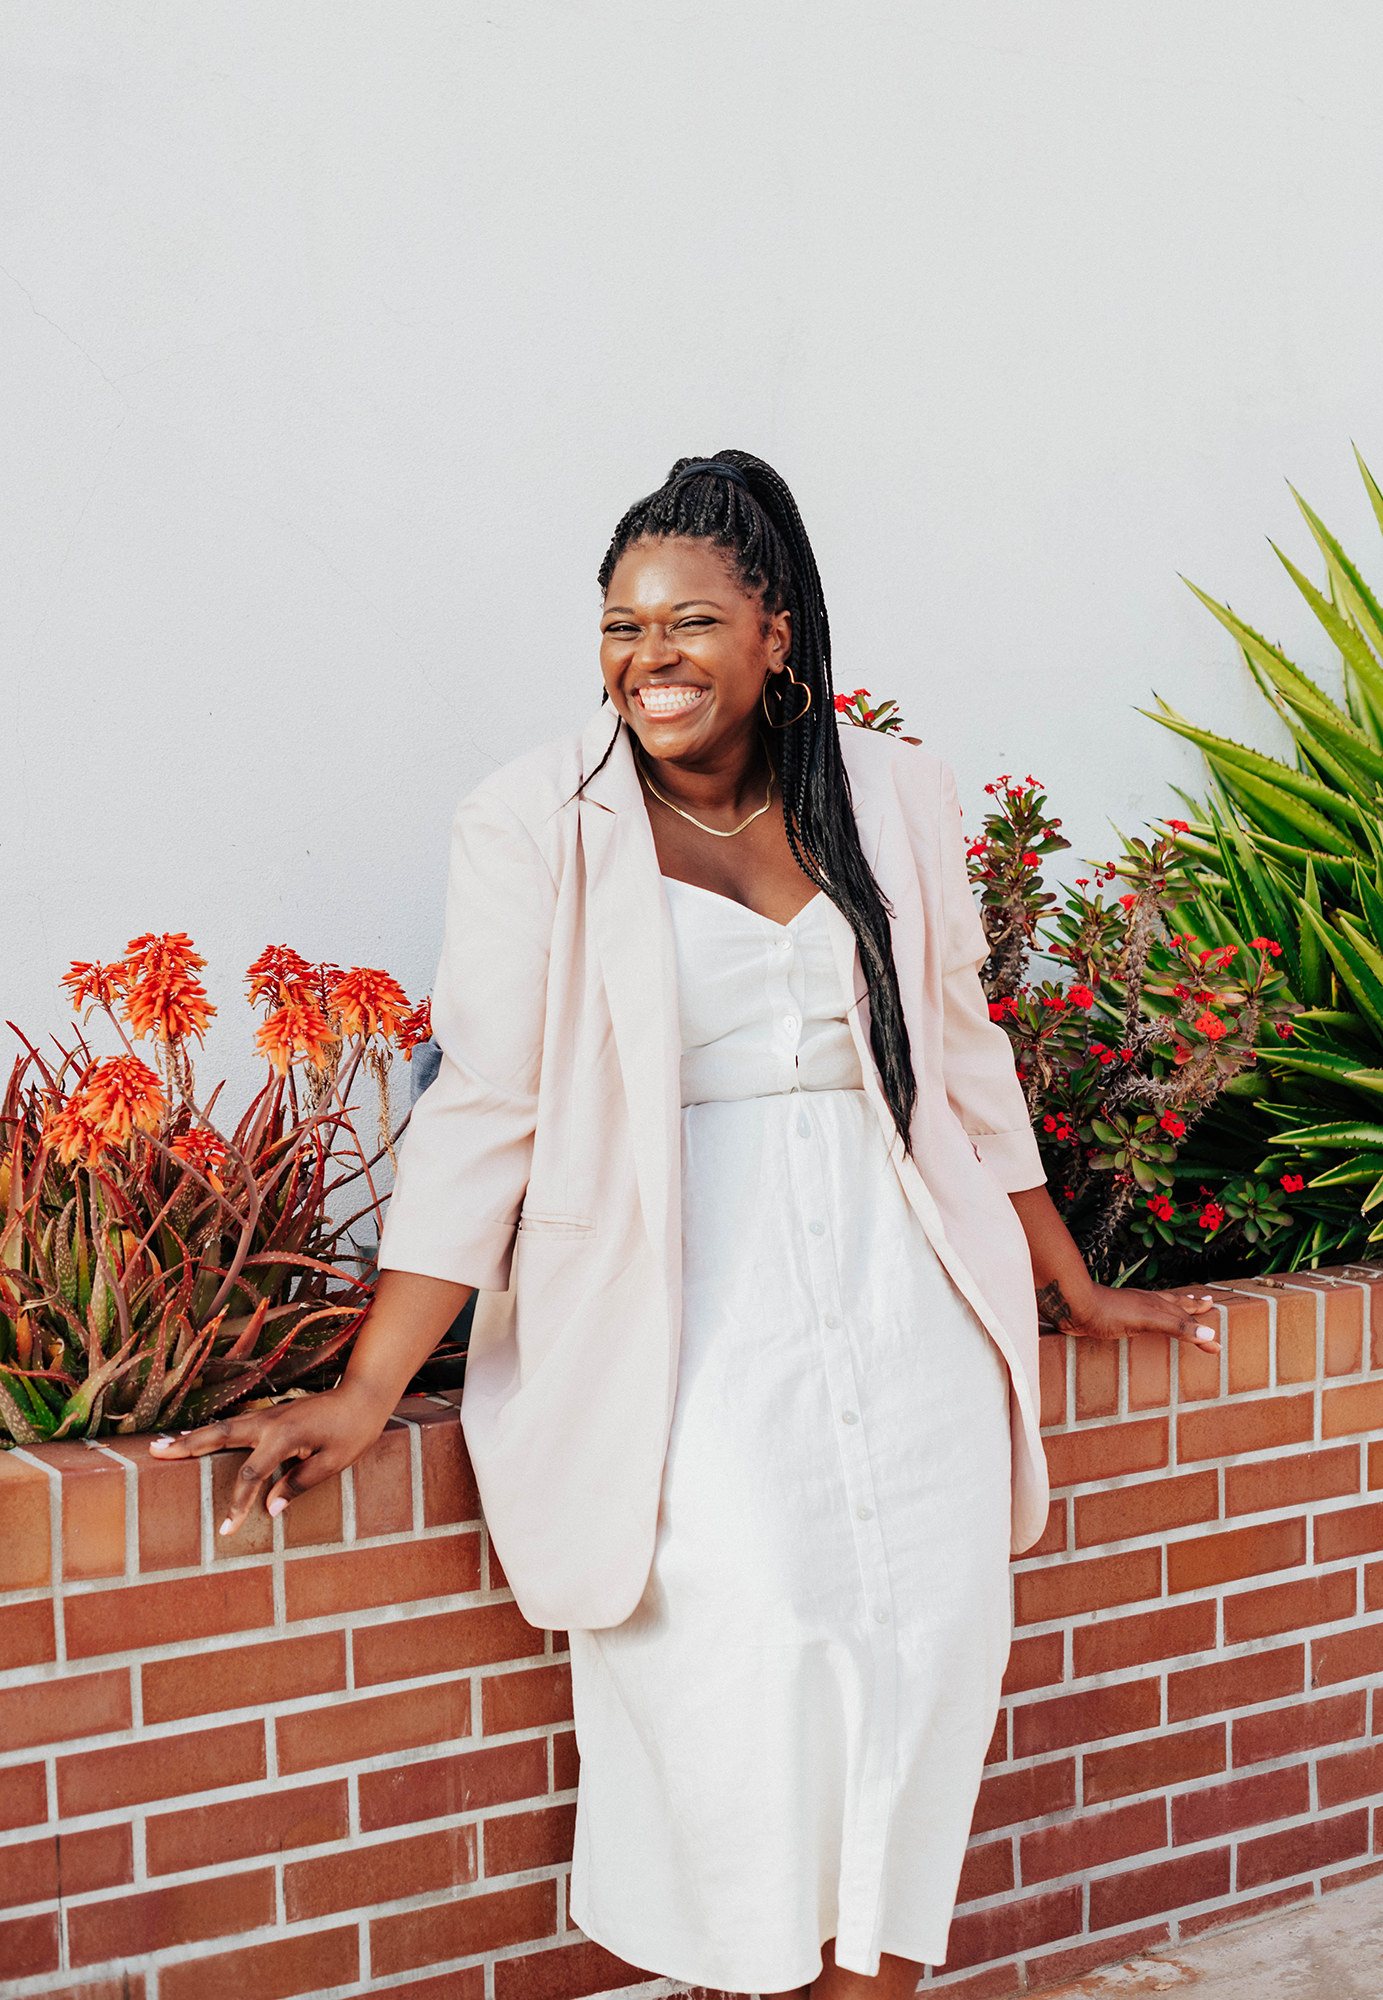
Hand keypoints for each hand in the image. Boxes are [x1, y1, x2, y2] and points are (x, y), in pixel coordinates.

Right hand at [149, 1379, 393, 1535]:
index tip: (225, 1530)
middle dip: (187, 1445)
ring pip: (224, 1427)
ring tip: (164, 1446)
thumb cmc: (353, 1431)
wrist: (364, 1395)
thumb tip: (269, 1511)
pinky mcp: (272, 1415)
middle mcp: (269, 1422)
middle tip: (155, 1451)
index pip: (250, 1475)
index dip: (236, 1504)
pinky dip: (214, 1432)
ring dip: (194, 1436)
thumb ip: (298, 1484)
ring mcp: (268, 1415)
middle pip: (220, 1435)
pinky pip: (235, 1425)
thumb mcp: (332, 1463)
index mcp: (284, 1437)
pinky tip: (201, 1438)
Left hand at [1037, 1278, 1220, 1354]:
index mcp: (1156, 1305)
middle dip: (1192, 1308)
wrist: (1073, 1306)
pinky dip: (1151, 1321)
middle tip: (1207, 1305)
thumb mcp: (1147, 1320)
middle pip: (1174, 1306)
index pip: (1185, 1320)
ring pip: (1158, 1309)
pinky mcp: (1115, 1318)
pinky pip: (1141, 1320)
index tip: (1218, 1347)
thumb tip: (1209, 1335)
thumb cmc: (1108, 1311)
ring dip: (1173, 1311)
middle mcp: (1145, 1305)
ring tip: (1182, 1309)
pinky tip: (1144, 1325)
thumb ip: (1177, 1327)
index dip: (1201, 1333)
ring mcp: (1130, 1310)